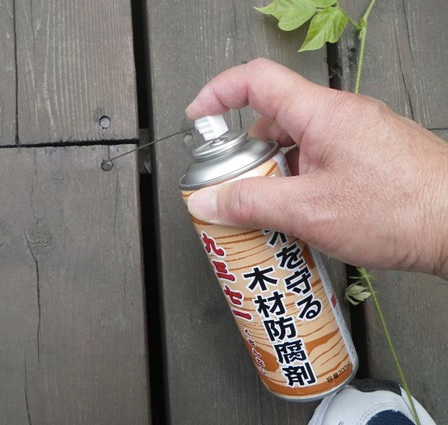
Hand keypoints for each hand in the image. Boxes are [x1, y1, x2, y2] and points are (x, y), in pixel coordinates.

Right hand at [185, 58, 447, 278]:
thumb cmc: (401, 211)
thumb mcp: (309, 211)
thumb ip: (251, 203)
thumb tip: (208, 201)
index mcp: (322, 114)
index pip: (256, 80)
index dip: (218, 93)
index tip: (198, 117)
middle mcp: (340, 117)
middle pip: (272, 119)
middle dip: (247, 155)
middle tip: (237, 190)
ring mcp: (356, 136)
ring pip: (296, 144)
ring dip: (275, 174)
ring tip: (272, 212)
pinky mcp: (368, 157)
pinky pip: (319, 159)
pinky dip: (300, 182)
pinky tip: (302, 215)